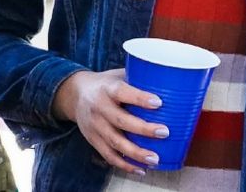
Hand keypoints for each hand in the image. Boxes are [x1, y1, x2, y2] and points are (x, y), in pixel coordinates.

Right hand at [52, 69, 167, 175]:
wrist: (75, 94)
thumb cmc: (105, 85)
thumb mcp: (117, 76)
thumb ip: (138, 79)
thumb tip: (170, 84)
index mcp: (107, 89)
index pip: (122, 92)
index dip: (140, 98)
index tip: (158, 102)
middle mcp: (99, 107)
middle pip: (120, 120)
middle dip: (143, 128)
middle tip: (164, 132)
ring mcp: (95, 126)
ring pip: (115, 142)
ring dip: (136, 152)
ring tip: (155, 159)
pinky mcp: (93, 140)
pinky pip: (109, 155)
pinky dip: (125, 164)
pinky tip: (141, 169)